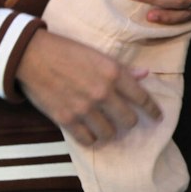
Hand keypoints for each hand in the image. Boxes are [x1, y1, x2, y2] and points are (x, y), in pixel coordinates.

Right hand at [14, 26, 159, 146]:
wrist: (32, 56)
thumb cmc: (66, 51)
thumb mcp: (98, 54)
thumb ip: (123, 69)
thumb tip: (145, 74)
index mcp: (113, 73)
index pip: (142, 98)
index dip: (153, 110)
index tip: (158, 117)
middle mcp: (103, 93)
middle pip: (129, 120)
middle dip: (129, 121)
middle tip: (124, 119)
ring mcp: (84, 108)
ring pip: (109, 133)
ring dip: (109, 131)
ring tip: (105, 127)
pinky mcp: (66, 120)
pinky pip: (87, 140)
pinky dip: (90, 138)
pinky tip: (89, 132)